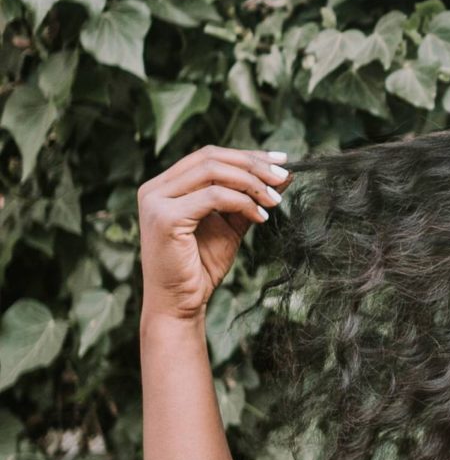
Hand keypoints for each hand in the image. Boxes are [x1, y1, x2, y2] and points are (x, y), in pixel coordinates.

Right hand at [138, 143, 292, 323]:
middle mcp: (154, 189)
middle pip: (211, 157)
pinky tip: (260, 217)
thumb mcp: (231, 224)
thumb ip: (250, 197)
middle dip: (253, 165)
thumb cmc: (201, 266)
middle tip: (283, 177)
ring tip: (275, 200)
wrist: (180, 304)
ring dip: (251, 182)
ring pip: (213, 171)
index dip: (247, 155)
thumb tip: (285, 174)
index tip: (281, 161)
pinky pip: (213, 196)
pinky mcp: (165, 218)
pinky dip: (242, 202)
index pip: (209, 155)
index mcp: (165, 186)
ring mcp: (156, 201)